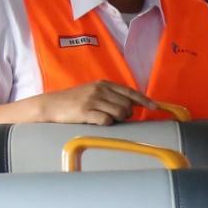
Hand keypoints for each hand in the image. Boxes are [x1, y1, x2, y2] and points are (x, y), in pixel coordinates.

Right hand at [33, 81, 160, 126]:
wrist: (51, 105)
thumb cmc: (74, 102)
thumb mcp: (93, 93)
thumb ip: (111, 97)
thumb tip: (131, 106)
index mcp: (104, 84)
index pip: (130, 92)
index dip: (144, 100)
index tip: (156, 107)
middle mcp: (100, 90)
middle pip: (127, 105)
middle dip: (126, 115)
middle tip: (115, 117)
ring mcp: (92, 100)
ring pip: (120, 113)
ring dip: (117, 120)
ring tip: (104, 119)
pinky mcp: (85, 112)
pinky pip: (106, 120)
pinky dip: (106, 124)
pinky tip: (97, 122)